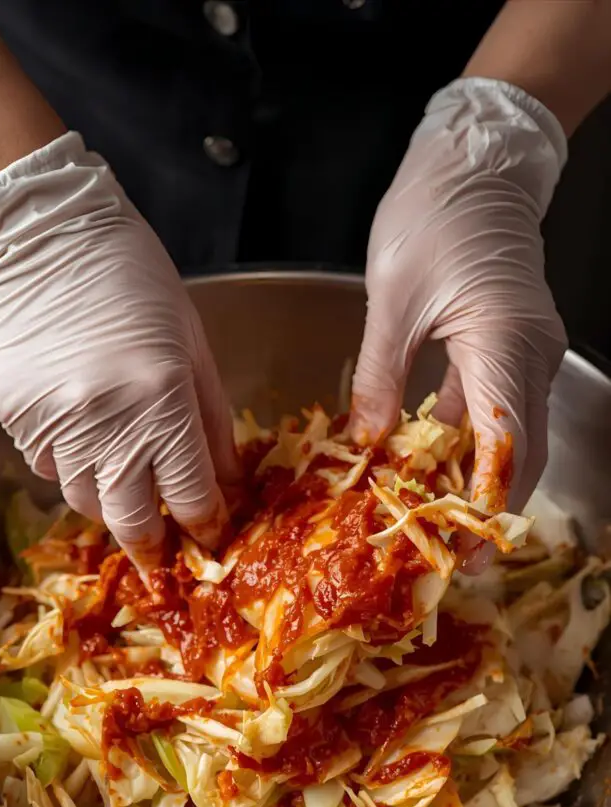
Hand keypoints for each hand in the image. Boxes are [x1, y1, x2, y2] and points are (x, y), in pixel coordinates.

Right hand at [0, 133, 237, 571]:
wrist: (48, 239)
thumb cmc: (136, 282)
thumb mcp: (195, 348)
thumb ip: (213, 423)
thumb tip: (227, 482)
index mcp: (162, 401)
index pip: (190, 496)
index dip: (206, 526)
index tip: (211, 537)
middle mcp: (106, 424)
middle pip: (131, 520)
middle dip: (153, 545)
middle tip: (164, 553)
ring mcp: (55, 425)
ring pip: (86, 501)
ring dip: (113, 503)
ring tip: (128, 483)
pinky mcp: (17, 419)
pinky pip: (50, 467)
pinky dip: (73, 465)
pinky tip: (86, 434)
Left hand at [351, 78, 568, 517]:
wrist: (472, 165)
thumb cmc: (432, 216)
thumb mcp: (392, 304)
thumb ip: (379, 381)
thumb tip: (365, 445)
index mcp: (503, 342)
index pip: (505, 443)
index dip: (486, 503)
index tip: (465, 548)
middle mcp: (529, 355)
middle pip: (520, 452)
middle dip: (488, 507)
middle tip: (453, 553)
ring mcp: (526, 352)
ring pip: (510, 435)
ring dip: (478, 480)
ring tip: (439, 522)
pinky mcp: (511, 347)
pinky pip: (495, 409)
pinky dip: (468, 444)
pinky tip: (433, 469)